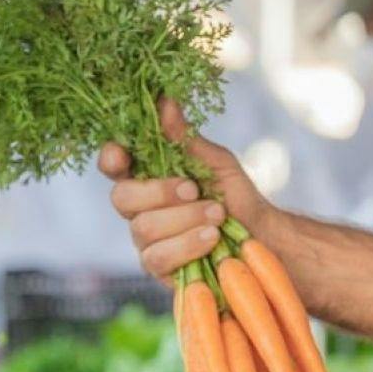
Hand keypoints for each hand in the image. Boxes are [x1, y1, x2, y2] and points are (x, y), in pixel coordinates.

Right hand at [97, 99, 270, 281]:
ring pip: (143, 228)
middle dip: (159, 191)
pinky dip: (187, 244)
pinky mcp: (159, 269)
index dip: (111, 159)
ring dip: (185, 218)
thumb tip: (165, 102)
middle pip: (121, 198)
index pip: (113, 166)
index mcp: (147, 177)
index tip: (122, 155)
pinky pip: (158, 257)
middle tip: (193, 188)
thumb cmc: (235, 197)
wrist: (262, 238)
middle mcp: (140, 209)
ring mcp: (146, 240)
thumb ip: (185, 138)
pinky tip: (211, 238)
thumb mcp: (216, 161)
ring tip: (218, 215)